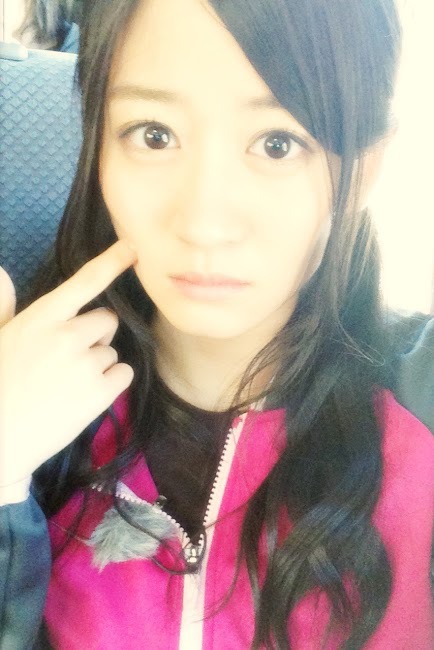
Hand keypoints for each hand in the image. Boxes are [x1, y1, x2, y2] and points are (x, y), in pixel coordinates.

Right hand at [0, 240, 137, 487]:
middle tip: (71, 357)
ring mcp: (86, 364)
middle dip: (96, 334)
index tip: (132, 247)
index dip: (111, 262)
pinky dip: (112, 382)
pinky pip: (124, 373)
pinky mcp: (101, 393)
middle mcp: (67, 335)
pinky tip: (84, 395)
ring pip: (112, 350)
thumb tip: (1, 272)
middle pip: (107, 320)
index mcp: (40, 318)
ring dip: (99, 363)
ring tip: (68, 384)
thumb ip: (4, 304)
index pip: (84, 282)